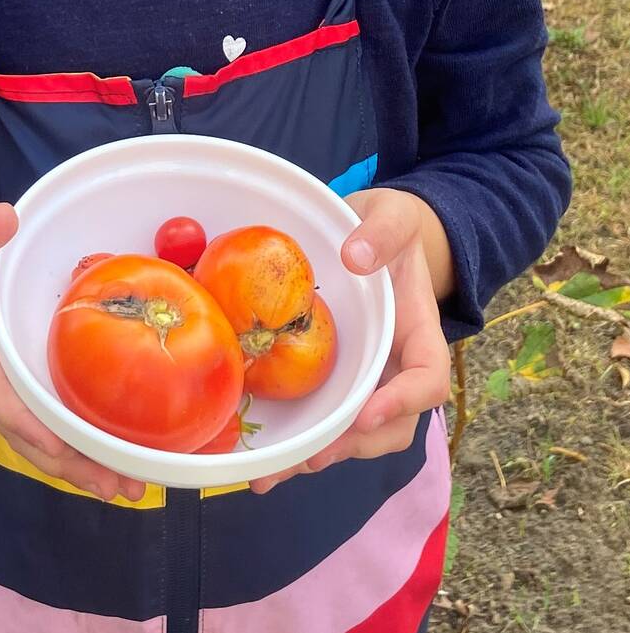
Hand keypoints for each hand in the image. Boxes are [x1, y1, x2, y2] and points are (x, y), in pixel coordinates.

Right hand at [0, 203, 145, 501]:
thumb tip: (5, 218)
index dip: (26, 421)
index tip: (58, 446)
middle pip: (28, 434)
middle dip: (70, 463)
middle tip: (119, 487)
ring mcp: (10, 386)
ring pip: (41, 439)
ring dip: (81, 466)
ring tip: (128, 490)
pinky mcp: (24, 385)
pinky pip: (49, 426)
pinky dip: (78, 448)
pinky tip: (115, 461)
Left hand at [250, 188, 452, 493]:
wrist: (375, 238)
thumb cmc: (389, 228)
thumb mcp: (393, 216)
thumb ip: (383, 231)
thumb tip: (357, 257)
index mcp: (418, 331)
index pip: (428, 377)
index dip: (403, 401)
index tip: (366, 413)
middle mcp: (396, 367)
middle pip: (392, 424)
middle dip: (353, 446)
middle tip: (311, 457)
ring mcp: (366, 379)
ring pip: (356, 436)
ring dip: (319, 458)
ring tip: (273, 474)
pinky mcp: (335, 382)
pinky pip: (325, 421)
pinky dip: (299, 445)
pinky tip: (262, 460)